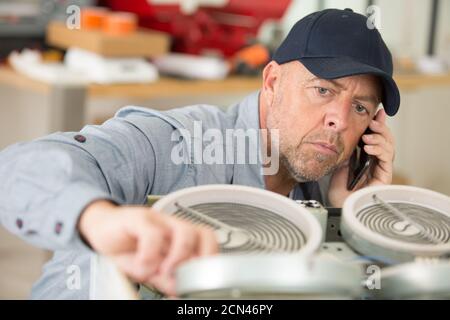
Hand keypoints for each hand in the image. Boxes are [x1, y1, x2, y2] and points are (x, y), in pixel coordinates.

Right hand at [78, 200, 218, 295]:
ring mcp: (158, 221)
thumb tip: (180, 292)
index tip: (204, 284)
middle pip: (204, 235)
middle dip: (202, 260)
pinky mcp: (138, 218)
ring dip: (179, 257)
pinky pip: (151, 232)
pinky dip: (150, 253)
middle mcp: (174, 228)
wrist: (100, 229)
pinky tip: (143, 266)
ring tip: (164, 272)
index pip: (209, 245)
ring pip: (184, 231)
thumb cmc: (128, 247)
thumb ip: (165, 279)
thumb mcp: (149, 268)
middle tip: (188, 280)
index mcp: (182, 239)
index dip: (211, 262)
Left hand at [328, 109, 394, 206]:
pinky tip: (368, 147)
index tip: (376, 113)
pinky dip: (379, 150)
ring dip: (379, 138)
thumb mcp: (339, 165)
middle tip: (373, 121)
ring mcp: (381, 170)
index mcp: (366, 159)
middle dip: (381, 128)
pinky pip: (387, 159)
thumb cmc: (338, 192)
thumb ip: (346, 151)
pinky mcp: (385, 178)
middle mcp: (376, 164)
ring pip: (389, 147)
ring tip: (366, 137)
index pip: (375, 138)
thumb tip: (348, 134)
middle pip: (386, 140)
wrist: (339, 207)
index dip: (378, 125)